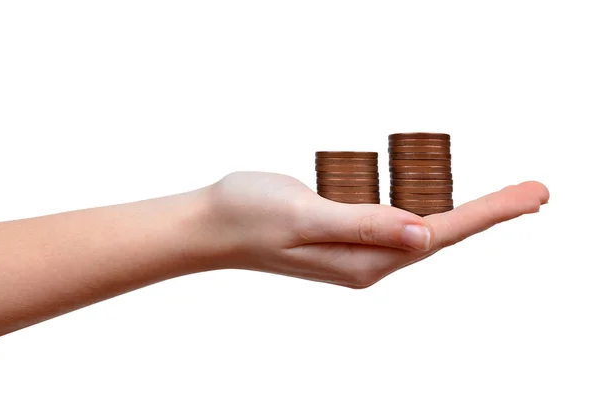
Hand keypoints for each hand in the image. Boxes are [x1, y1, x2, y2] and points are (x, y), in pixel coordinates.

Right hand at [206, 172, 548, 287]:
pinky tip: (441, 204)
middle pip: (441, 233)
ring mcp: (355, 250)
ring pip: (422, 229)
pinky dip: (428, 208)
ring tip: (505, 201)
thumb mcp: (305, 215)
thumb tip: (424, 236)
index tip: (533, 195)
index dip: (490, 212)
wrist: (210, 224)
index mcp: (363, 260)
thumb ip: (363, 226)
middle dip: (490, 213)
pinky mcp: (344, 235)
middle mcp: (367, 261)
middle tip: (534, 193)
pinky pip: (397, 222)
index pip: (440, 233)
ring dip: (465, 213)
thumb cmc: (249, 215)